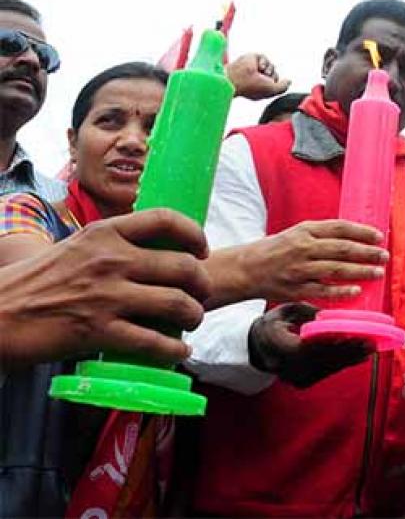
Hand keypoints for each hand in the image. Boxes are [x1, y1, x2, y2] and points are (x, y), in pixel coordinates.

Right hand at [0, 209, 210, 369]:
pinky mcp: (99, 331)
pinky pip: (154, 342)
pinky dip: (174, 350)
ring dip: (193, 317)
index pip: (166, 219)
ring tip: (191, 323)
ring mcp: (106, 295)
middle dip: (202, 285)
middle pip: (184, 266)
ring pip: (177, 304)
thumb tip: (150, 255)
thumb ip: (111, 248)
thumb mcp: (75, 249)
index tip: (201, 251)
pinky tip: (178, 351)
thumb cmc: (35, 282)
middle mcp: (111, 259)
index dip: (194, 234)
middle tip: (201, 296)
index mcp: (104, 233)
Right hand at [214, 219, 387, 303]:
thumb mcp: (297, 234)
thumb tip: (355, 239)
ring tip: (378, 272)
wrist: (246, 268)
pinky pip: (323, 291)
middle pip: (342, 249)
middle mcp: (303, 248)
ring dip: (360, 271)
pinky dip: (341, 291)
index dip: (361, 231)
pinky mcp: (295, 289)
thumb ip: (322, 235)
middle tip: (384, 256)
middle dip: (367, 252)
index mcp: (305, 231)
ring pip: (336, 269)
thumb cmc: (277, 250)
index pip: (339, 228)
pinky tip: (356, 290)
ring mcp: (299, 269)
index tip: (379, 236)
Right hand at [227, 52, 290, 99]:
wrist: (236, 78)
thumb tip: (289, 81)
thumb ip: (283, 87)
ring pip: (271, 65)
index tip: (268, 86)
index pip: (274, 83)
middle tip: (264, 78)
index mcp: (259, 88)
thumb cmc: (251, 87)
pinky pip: (264, 57)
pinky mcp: (250, 59)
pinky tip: (258, 67)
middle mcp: (256, 78)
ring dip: (269, 69)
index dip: (274, 83)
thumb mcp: (271, 90)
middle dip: (273, 76)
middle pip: (274, 74)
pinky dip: (263, 62)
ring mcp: (253, 69)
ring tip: (261, 72)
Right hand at [248, 302, 371, 387]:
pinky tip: (358, 357)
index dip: (332, 343)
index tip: (352, 336)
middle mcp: (284, 365)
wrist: (257, 347)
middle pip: (322, 360)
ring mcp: (292, 377)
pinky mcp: (301, 383)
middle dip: (348, 352)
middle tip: (369, 343)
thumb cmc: (274, 323)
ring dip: (349, 359)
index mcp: (277, 344)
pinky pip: (325, 373)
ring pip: (325, 369)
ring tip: (369, 348)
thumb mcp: (287, 310)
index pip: (309, 347)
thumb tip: (330, 317)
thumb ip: (308, 312)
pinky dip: (342, 364)